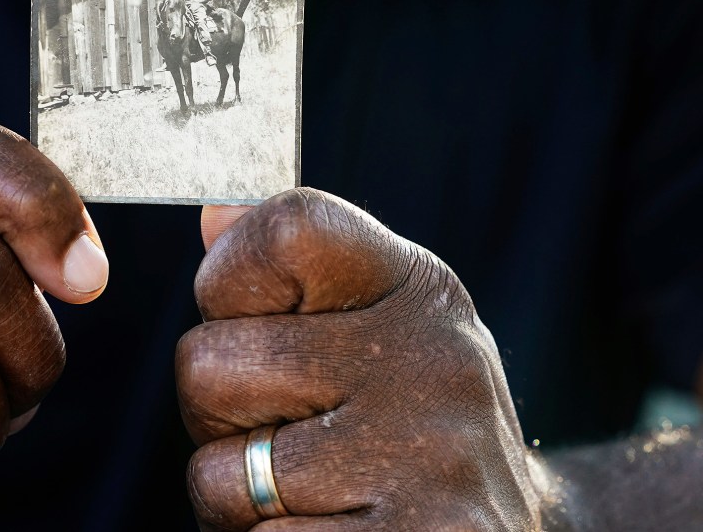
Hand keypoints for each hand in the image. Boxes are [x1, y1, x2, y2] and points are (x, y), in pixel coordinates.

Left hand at [177, 189, 539, 530]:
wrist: (503, 530)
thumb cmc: (405, 417)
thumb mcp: (374, 321)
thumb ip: (290, 271)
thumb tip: (216, 211)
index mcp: (416, 289)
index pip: (284, 230)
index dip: (230, 281)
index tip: (260, 322)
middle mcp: (434, 363)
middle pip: (208, 364)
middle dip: (218, 414)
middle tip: (289, 434)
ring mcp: (430, 460)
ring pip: (217, 473)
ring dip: (238, 496)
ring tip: (313, 493)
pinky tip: (331, 531)